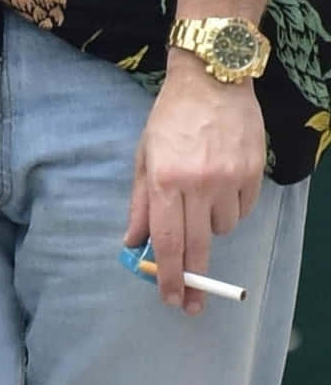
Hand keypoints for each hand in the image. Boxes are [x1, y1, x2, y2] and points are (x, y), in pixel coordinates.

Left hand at [124, 55, 265, 314]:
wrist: (212, 80)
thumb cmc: (170, 118)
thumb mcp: (145, 156)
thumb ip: (140, 203)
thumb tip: (133, 243)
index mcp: (164, 180)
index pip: (167, 240)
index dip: (170, 275)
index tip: (171, 299)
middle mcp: (197, 184)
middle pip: (197, 247)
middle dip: (194, 281)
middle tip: (192, 304)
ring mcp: (228, 179)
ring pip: (222, 230)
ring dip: (210, 227)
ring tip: (201, 197)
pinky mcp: (252, 174)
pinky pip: (242, 212)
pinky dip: (230, 209)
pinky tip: (221, 186)